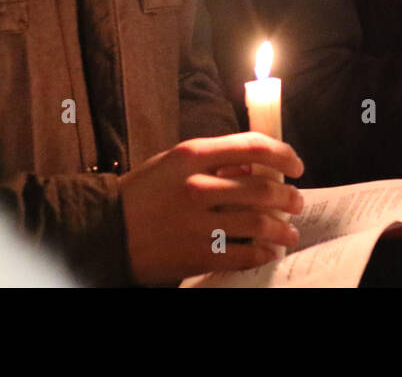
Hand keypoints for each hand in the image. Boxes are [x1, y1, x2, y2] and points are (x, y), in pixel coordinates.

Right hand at [117, 132, 304, 284]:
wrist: (104, 230)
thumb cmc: (142, 193)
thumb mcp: (173, 163)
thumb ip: (214, 160)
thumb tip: (256, 167)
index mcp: (192, 156)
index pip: (253, 147)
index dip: (284, 154)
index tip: (296, 165)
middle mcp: (197, 186)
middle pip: (263, 188)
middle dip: (289, 197)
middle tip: (297, 202)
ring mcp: (197, 223)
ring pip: (259, 223)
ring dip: (283, 228)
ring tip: (289, 232)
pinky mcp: (195, 254)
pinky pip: (244, 254)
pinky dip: (263, 253)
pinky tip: (268, 251)